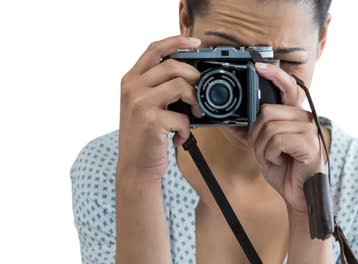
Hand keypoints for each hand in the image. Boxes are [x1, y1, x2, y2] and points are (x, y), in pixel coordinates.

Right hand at [117, 35, 202, 183]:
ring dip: (194, 100)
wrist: (134, 167)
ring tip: (194, 114)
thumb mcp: (144, 105)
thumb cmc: (144, 136)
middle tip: (201, 91)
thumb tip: (190, 74)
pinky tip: (180, 137)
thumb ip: (158, 86)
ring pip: (180, 85)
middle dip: (195, 76)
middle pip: (173, 65)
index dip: (177, 41)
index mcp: (131, 80)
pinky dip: (187, 129)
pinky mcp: (151, 121)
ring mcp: (140, 103)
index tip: (196, 43)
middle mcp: (132, 88)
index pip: (154, 49)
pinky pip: (182, 117)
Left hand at [248, 62, 325, 214]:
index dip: (274, 74)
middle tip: (264, 151)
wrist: (298, 194)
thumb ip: (253, 130)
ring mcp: (308, 130)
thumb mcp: (263, 147)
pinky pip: (276, 140)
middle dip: (256, 135)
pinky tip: (279, 162)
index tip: (258, 65)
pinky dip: (270, 154)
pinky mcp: (309, 143)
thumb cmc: (284, 169)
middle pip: (267, 112)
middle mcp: (304, 118)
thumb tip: (230, 119)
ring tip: (273, 158)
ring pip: (268, 127)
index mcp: (295, 115)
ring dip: (262, 148)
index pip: (287, 87)